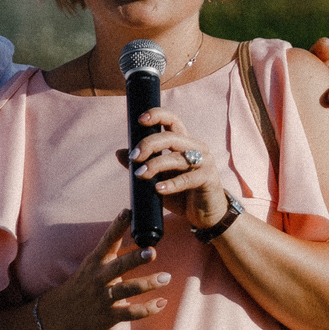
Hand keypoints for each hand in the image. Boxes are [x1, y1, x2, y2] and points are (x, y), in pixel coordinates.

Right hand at [36, 211, 168, 329]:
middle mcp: (99, 277)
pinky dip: (148, 309)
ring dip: (148, 283)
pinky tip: (162, 303)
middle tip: (151, 252)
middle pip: (119, 266)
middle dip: (135, 259)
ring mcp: (104, 297)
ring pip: (127, 289)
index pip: (107, 240)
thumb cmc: (86, 280)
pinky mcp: (110, 315)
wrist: (64, 312)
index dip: (117, 226)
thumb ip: (112, 247)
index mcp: (96, 261)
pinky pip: (131, 313)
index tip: (128, 212)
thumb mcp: (94, 262)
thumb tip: (135, 224)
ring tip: (166, 277)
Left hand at [119, 106, 232, 229]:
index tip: (140, 120)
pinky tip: (158, 189)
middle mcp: (196, 148)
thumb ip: (142, 164)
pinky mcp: (208, 178)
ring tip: (141, 174)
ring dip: (156, 164)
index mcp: (184, 142)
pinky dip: (171, 184)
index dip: (157, 115)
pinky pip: (188, 178)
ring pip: (177, 157)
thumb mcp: (158, 178)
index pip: (172, 120)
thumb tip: (120, 153)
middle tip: (134, 157)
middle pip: (171, 137)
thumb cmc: (181, 193)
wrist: (205, 214)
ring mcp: (204, 162)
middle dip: (149, 144)